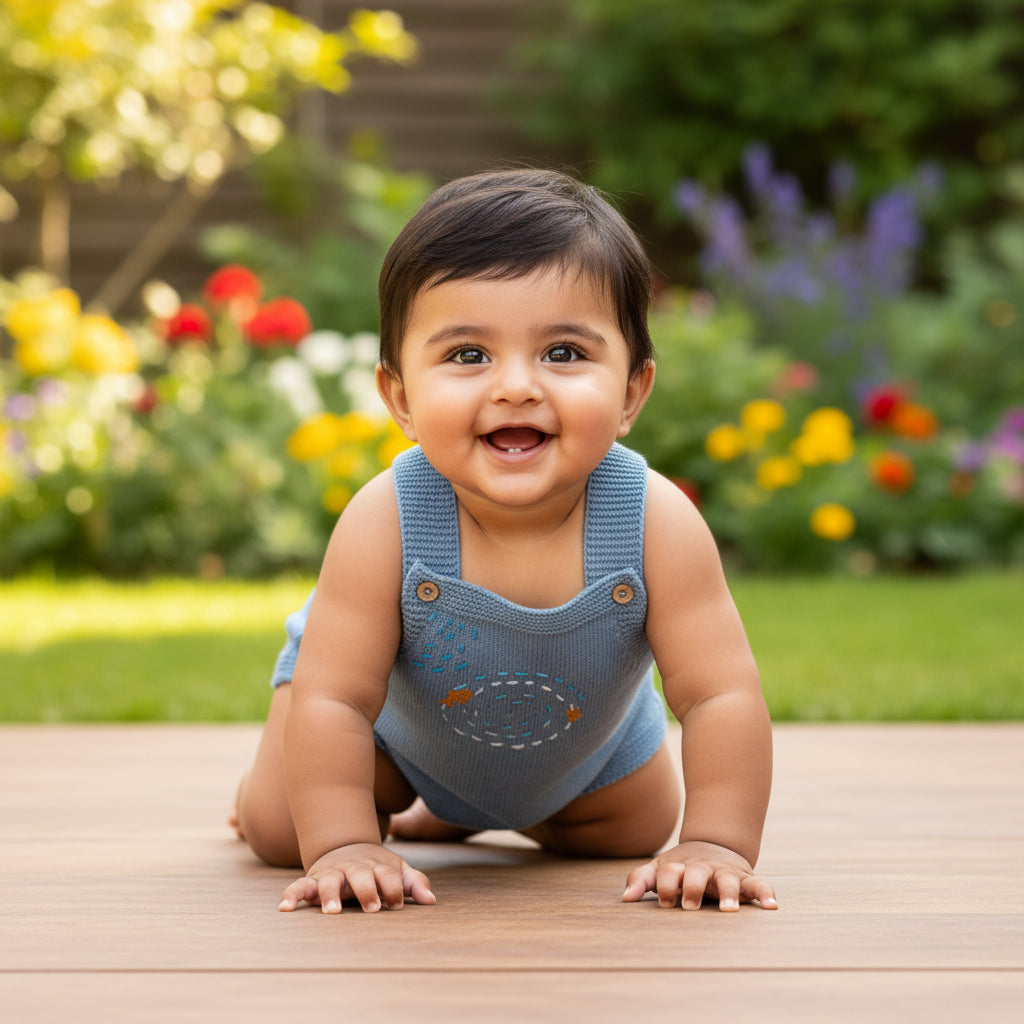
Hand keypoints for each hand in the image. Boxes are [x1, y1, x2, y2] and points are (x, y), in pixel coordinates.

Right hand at [279, 843, 435, 913]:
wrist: (346, 844)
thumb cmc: (377, 867)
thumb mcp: (397, 870)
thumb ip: (414, 882)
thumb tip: (431, 901)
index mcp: (377, 867)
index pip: (388, 876)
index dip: (393, 889)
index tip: (396, 905)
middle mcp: (354, 869)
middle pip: (361, 876)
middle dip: (367, 890)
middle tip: (372, 907)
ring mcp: (332, 873)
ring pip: (330, 881)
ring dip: (330, 895)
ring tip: (332, 912)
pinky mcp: (313, 880)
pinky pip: (299, 886)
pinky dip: (291, 895)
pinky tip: (285, 908)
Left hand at [622, 841, 777, 911]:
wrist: (712, 844)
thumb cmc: (681, 867)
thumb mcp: (660, 869)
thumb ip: (641, 880)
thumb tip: (625, 899)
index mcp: (680, 866)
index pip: (669, 873)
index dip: (665, 887)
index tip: (665, 904)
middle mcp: (703, 868)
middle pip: (697, 873)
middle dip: (693, 887)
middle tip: (689, 907)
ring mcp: (725, 872)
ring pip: (729, 879)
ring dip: (729, 894)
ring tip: (728, 910)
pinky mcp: (746, 879)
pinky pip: (759, 885)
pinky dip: (766, 893)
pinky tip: (772, 906)